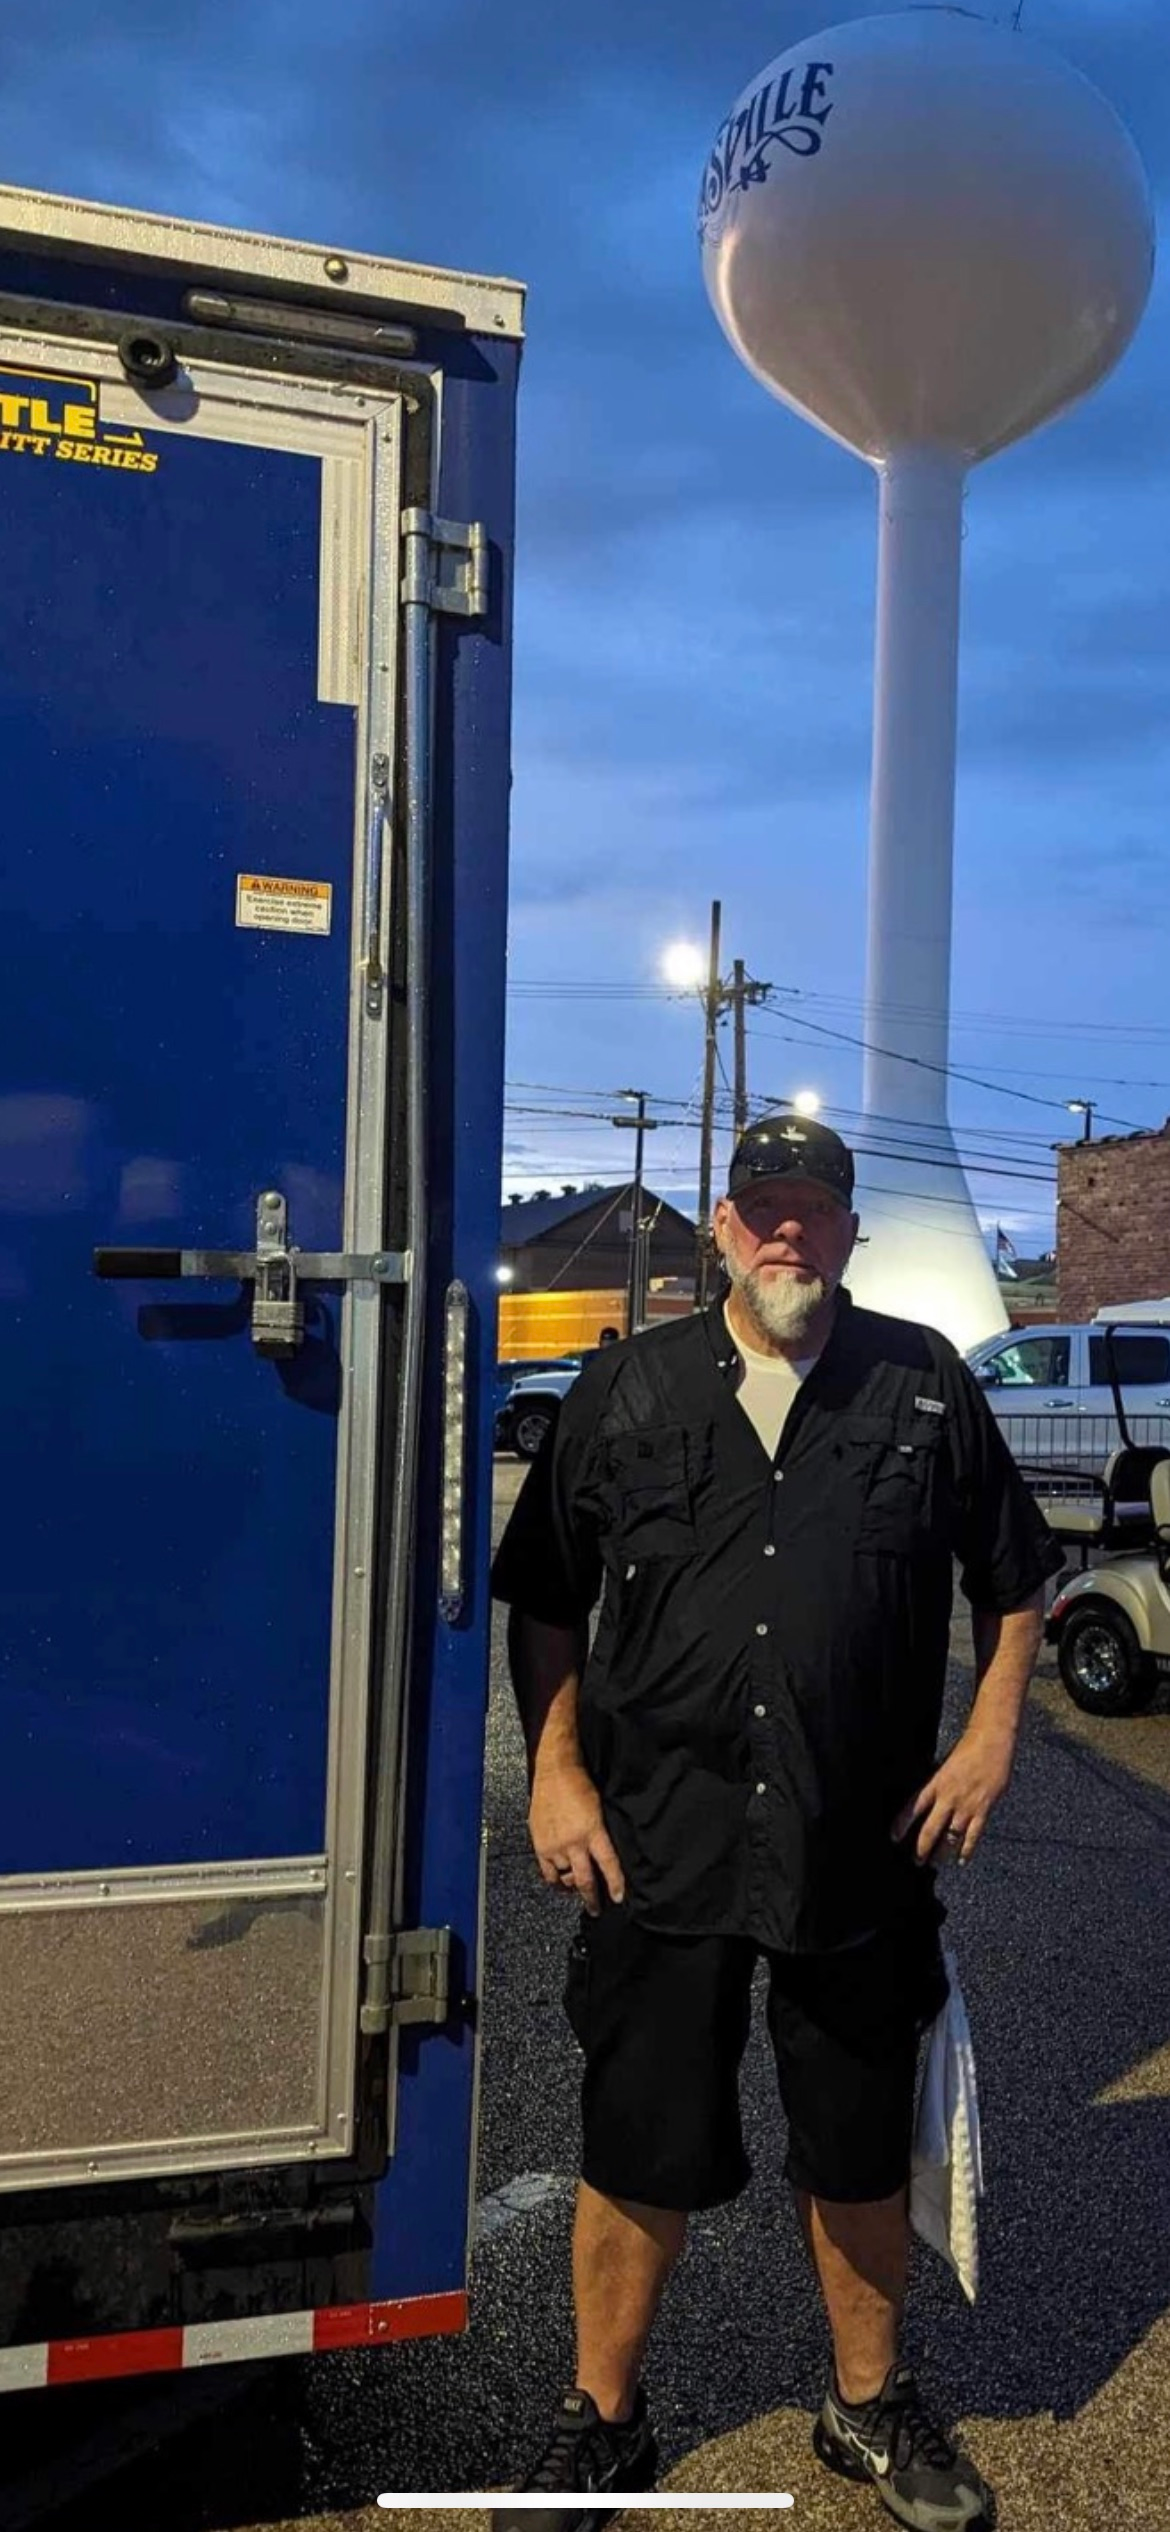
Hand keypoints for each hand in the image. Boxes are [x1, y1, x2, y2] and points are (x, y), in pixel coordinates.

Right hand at [529, 1761, 624, 1913]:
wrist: (555, 1772)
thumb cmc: (580, 1786)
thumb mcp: (599, 1810)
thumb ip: (600, 1835)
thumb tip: (603, 1857)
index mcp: (593, 1832)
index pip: (608, 1865)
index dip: (615, 1884)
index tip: (618, 1898)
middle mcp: (574, 1842)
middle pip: (585, 1880)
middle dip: (592, 1898)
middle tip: (596, 1909)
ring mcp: (555, 1846)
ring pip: (565, 1878)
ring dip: (572, 1886)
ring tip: (577, 1889)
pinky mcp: (540, 1845)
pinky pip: (547, 1872)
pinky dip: (554, 1881)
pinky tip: (559, 1882)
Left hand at [891, 1724, 1015, 1867]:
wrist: (991, 1742)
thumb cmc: (969, 1748)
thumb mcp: (946, 1765)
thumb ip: (939, 1784)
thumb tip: (930, 1800)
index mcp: (936, 1783)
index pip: (913, 1807)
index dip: (902, 1824)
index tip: (893, 1837)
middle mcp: (948, 1797)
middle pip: (930, 1829)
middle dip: (921, 1848)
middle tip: (916, 1861)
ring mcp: (966, 1805)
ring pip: (950, 1837)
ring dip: (941, 1853)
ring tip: (935, 1863)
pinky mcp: (983, 1809)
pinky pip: (972, 1835)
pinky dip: (966, 1850)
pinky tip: (961, 1860)